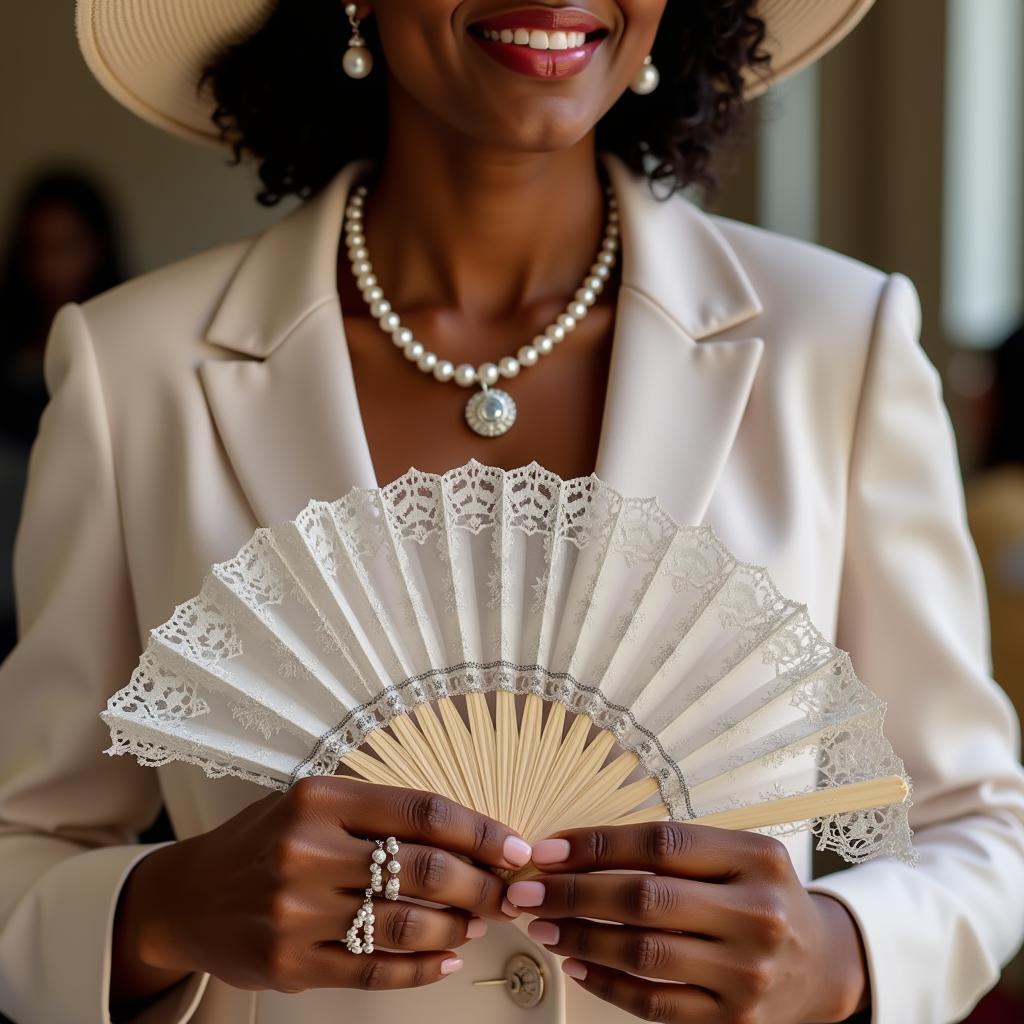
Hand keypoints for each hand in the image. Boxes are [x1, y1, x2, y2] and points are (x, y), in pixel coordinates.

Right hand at [111, 779, 531, 1010]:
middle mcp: (307, 851)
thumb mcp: (311, 804)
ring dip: (456, 926)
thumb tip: (465, 838)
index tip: (516, 846)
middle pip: (423, 869)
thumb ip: (378, 815)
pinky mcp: (289, 964)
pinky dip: (420, 969)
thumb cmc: (262, 842)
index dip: (479, 830)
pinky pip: (373, 970)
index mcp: (320, 800)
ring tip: (476, 923)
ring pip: (405, 923)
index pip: (422, 811)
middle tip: (507, 893)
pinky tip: (444, 960)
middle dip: (481, 884)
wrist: (186, 896)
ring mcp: (296, 911)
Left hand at [505, 823, 867, 1023]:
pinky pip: (654, 1004)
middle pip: (646, 898)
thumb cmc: (762, 897)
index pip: (661, 843)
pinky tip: (575, 962)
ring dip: (580, 937)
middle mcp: (756, 914)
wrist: (822, 965)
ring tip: (543, 925)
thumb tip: (576, 852)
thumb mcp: (737, 856)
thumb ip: (673, 850)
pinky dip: (606, 984)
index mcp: (755, 858)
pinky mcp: (734, 1022)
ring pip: (643, 954)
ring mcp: (747, 973)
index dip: (596, 845)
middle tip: (528, 891)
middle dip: (574, 894)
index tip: (548, 850)